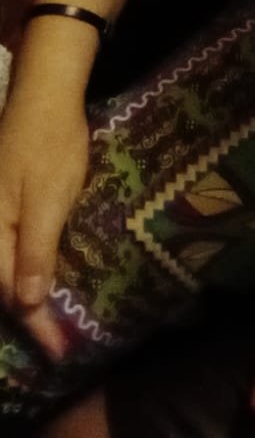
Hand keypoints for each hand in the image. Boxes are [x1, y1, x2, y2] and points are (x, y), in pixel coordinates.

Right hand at [0, 86, 88, 357]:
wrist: (45, 92)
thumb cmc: (50, 143)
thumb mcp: (49, 199)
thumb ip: (36, 251)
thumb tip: (28, 304)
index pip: (13, 292)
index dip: (36, 325)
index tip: (59, 352)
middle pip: (2, 284)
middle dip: (28, 317)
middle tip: (57, 344)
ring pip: (4, 267)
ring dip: (25, 295)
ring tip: (49, 322)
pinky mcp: (5, 201)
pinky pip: (9, 247)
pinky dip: (23, 268)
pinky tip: (40, 276)